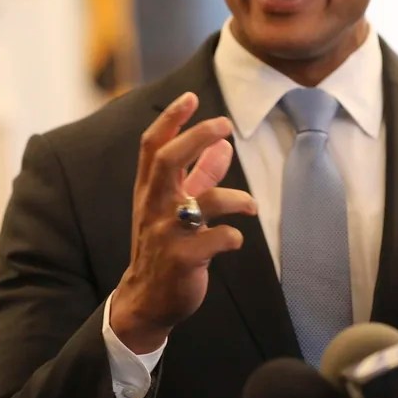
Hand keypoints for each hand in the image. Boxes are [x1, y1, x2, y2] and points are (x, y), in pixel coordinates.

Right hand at [110, 91, 256, 352]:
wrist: (147, 300)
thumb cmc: (165, 245)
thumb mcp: (177, 206)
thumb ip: (200, 175)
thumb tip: (223, 145)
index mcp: (150, 190)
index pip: (153, 146)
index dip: (171, 119)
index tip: (191, 97)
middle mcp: (154, 206)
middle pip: (168, 160)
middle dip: (196, 137)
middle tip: (224, 124)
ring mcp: (166, 233)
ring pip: (203, 202)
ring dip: (235, 198)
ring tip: (251, 205)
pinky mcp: (183, 259)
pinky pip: (217, 239)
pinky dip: (232, 236)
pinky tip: (235, 240)